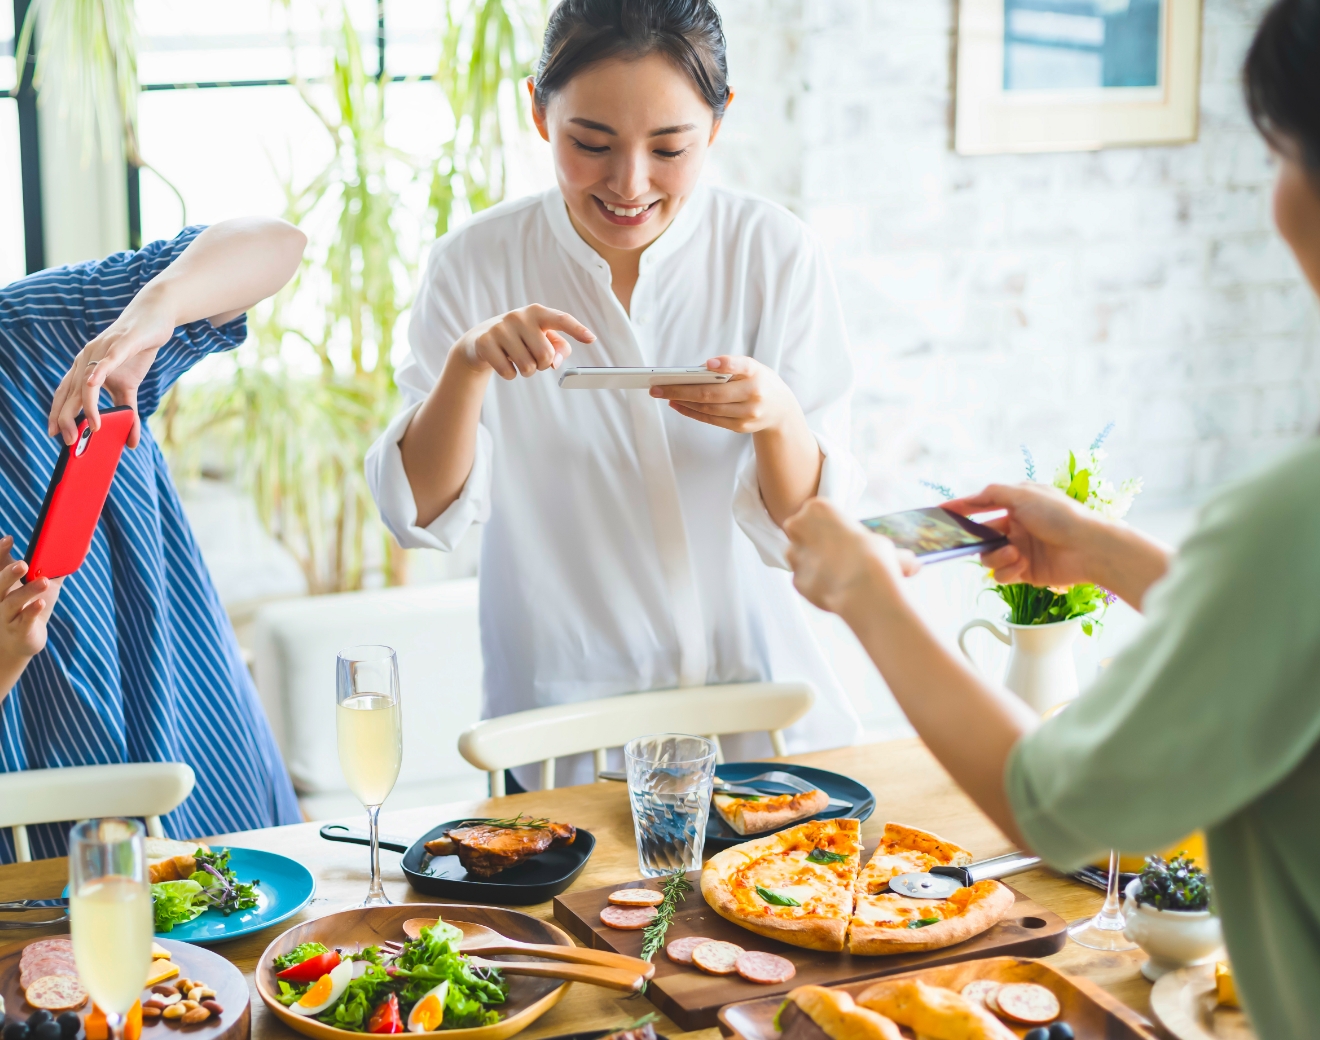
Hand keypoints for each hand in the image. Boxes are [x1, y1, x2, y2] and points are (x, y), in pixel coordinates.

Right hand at [0, 535, 61, 664]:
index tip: (10, 538)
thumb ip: (56, 567)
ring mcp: (6, 617)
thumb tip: (81, 546)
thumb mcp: (43, 585)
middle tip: (23, 563)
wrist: (22, 640)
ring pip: (12, 603)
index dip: (0, 552)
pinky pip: (24, 621)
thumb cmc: (31, 606)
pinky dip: (31, 612)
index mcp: (2, 584)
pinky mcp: (19, 631)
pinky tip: (41, 603)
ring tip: (43, 582)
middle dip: (9, 573)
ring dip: (27, 592)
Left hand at [47, 284, 179, 448]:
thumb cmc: (137, 350)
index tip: (54, 434)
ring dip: (88, 407)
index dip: (57, 414)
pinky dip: (98, 373)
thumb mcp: (130, 384)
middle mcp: (86, 359)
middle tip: (69, 442)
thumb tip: (131, 441)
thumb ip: (126, 410)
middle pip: (71, 393)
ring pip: (88, 383)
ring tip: (93, 428)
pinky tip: (92, 384)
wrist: (153, 318)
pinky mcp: (121, 344)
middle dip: (67, 419)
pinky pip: (107, 360)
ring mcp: (102, 351)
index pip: (64, 394)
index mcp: (84, 368)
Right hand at [452, 305, 595, 378]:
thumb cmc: (519, 339)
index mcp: (536, 313)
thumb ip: (558, 348)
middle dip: (542, 364)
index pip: (561, 319)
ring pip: (527, 367)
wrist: (480, 341)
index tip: (592, 339)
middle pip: (545, 355)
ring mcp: (500, 328)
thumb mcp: (540, 339)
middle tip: (532, 358)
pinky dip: (509, 374)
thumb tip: (556, 363)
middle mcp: (518, 316)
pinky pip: (508, 372)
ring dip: (526, 371)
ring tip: (517, 360)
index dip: (577, 329)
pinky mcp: (485, 342)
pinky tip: (503, 363)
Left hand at [650, 356, 799, 433]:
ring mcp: (747, 414)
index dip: (725, 365)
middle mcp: (754, 394)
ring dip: (683, 402)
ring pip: (709, 409)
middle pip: (713, 394)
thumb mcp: (752, 367)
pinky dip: (691, 412)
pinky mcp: (740, 427)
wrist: (780, 410)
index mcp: (757, 373)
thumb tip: (696, 373)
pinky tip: (676, 404)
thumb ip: (730, 366)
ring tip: (663, 394)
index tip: (708, 364)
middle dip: (682, 390)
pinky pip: (711, 419)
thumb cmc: (759, 382)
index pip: (742, 366)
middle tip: (658, 386)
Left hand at [784, 499, 919, 617]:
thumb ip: (885, 550)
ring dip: (813, 564)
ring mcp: (794, 554)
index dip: (829, 526)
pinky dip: (816, 586)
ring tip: (837, 575)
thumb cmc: (874, 557)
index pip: (817, 513)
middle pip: (801, 532)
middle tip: (837, 556)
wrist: (863, 588)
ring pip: (798, 557)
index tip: (841, 537)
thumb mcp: (883, 544)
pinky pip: (804, 581)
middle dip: (815, 543)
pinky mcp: (794, 579)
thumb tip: (911, 564)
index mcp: (817, 508)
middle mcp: (798, 527)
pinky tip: (833, 589)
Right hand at [943, 483, 1099, 587]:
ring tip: (1014, 553)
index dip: (961, 508)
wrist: (1089, 547)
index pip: (982, 505)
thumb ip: (992, 493)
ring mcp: (1021, 550)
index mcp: (1018, 505)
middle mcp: (1017, 527)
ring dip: (996, 556)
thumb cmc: (1061, 516)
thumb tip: (972, 497)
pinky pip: (1002, 575)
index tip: (940, 511)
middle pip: (981, 535)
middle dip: (975, 539)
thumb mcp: (1024, 494)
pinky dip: (1008, 570)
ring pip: (989, 557)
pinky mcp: (1026, 572)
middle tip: (966, 542)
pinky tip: (1022, 564)